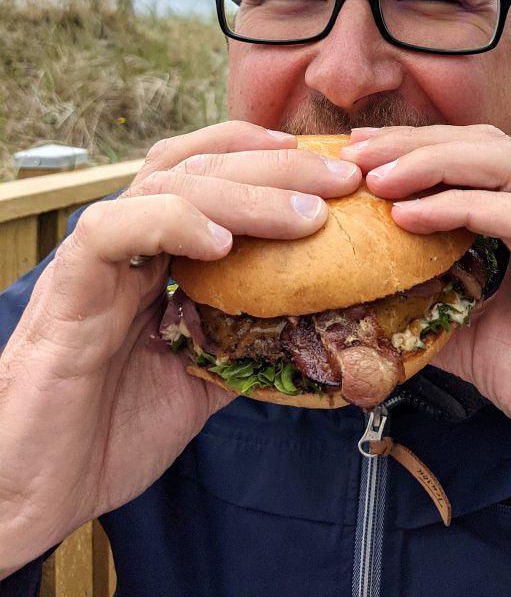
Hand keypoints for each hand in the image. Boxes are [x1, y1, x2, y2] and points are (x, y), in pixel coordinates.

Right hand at [0, 122, 360, 575]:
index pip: (209, 171)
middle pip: (202, 167)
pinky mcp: (69, 285)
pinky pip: (114, 230)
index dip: (265, 156)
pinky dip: (170, 222)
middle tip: (341, 179)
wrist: (35, 488)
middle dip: (277, 166)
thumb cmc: (110, 431)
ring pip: (167, 186)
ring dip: (244, 192)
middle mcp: (128, 241)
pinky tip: (219, 241)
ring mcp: (98, 258)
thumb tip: (315, 332)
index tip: (327, 164)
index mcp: (157, 253)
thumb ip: (244, 344)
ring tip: (305, 213)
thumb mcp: (200, 380)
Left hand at [342, 125, 510, 506]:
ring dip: (432, 163)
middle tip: (355, 152)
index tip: (359, 152)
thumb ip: (433, 308)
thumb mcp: (478, 339)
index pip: (476, 155)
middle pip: (485, 145)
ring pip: (503, 165)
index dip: (417, 145)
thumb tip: (364, 303)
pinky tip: (410, 217)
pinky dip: (458, 208)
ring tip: (375, 176)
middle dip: (415, 142)